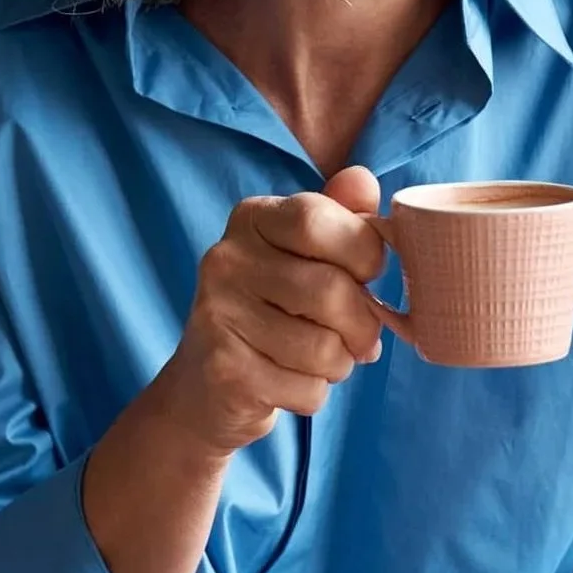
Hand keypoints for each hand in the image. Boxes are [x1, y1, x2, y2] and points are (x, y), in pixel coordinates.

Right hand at [146, 165, 388, 454]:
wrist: (206, 388)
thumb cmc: (275, 310)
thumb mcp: (306, 255)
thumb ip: (340, 216)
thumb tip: (362, 179)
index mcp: (252, 219)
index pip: (318, 219)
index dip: (363, 253)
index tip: (366, 274)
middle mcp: (225, 260)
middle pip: (331, 290)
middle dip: (362, 325)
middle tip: (356, 336)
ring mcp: (218, 315)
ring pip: (324, 348)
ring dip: (339, 363)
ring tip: (320, 359)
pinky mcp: (224, 372)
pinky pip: (307, 389)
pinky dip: (314, 393)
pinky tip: (289, 382)